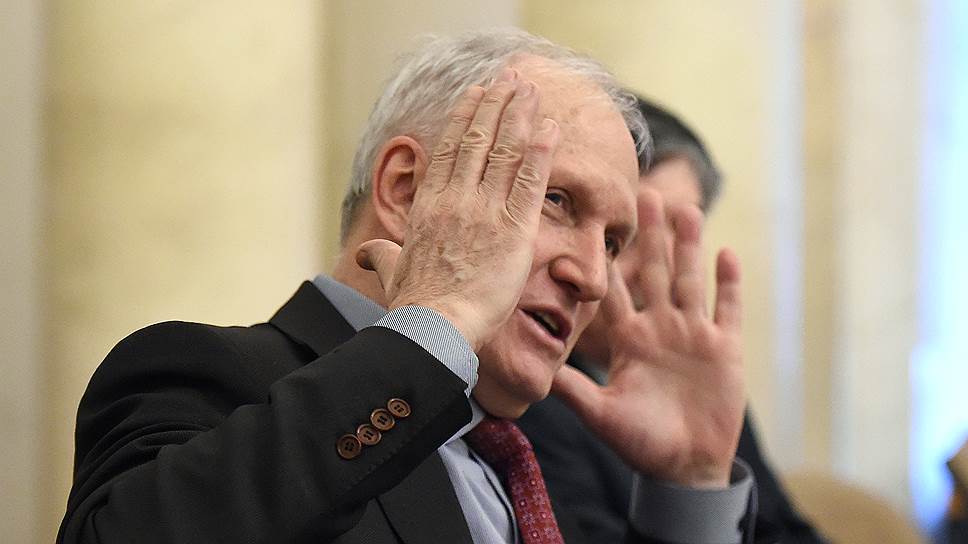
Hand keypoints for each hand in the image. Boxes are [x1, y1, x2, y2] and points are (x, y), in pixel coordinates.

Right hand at [357, 69, 559, 350]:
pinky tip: (551, 128)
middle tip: (511, 80)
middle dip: (497, 105)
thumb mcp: (392, 271)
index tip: (477, 94)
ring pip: (505, 152)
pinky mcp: (513, 229)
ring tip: (533, 90)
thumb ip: (382, 255)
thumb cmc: (413, 305)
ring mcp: (484, 211)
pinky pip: (530, 183)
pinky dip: (541, 153)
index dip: (466, 117)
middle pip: (479, 139)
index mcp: (429, 205)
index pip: (450, 149)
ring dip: (520, 116)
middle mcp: (456, 199)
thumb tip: (366, 254)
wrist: (434, 326)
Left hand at [552, 189, 743, 487]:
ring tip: (685, 208)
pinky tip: (726, 253)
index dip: (607, 260)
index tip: (597, 224)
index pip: (615, 292)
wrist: (683, 467)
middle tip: (646, 193)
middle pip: (654, 272)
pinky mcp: (724, 349)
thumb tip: (534, 368)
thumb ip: (573, 389)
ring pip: (689, 280)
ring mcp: (693, 336)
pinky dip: (728, 284)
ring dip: (689, 246)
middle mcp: (659, 329)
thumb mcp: (600, 414)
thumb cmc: (639, 442)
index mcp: (628, 339)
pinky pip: (727, 309)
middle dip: (651, 235)